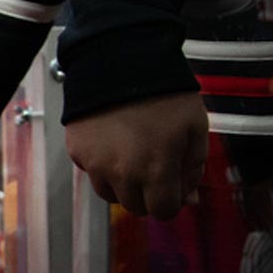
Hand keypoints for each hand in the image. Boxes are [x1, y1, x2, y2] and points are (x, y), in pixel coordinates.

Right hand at [63, 91, 208, 219]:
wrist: (120, 60)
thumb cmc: (163, 92)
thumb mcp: (195, 128)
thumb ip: (193, 167)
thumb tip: (188, 198)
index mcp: (156, 170)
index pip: (163, 212)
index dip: (172, 201)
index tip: (173, 186)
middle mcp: (122, 174)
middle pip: (135, 207)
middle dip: (148, 193)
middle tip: (153, 166)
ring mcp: (95, 165)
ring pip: (110, 194)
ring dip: (123, 183)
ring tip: (131, 154)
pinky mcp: (77, 152)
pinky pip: (92, 171)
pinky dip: (102, 164)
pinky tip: (113, 140)